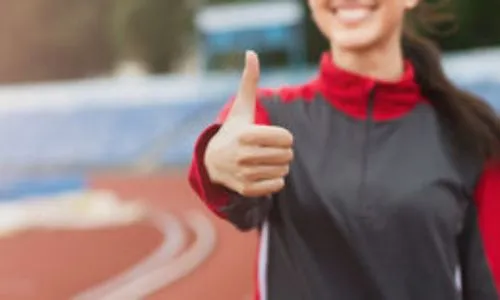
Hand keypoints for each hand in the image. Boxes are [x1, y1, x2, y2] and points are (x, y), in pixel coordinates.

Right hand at [204, 51, 293, 196]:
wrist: (213, 162)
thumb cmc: (234, 130)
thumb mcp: (241, 108)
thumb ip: (249, 81)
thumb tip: (251, 53)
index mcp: (246, 135)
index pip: (286, 138)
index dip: (284, 136)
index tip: (273, 136)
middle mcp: (244, 156)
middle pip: (287, 155)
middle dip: (283, 151)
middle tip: (270, 149)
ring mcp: (244, 174)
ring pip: (283, 170)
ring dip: (279, 165)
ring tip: (266, 160)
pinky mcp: (246, 190)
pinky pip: (277, 186)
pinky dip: (275, 180)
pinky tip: (263, 173)